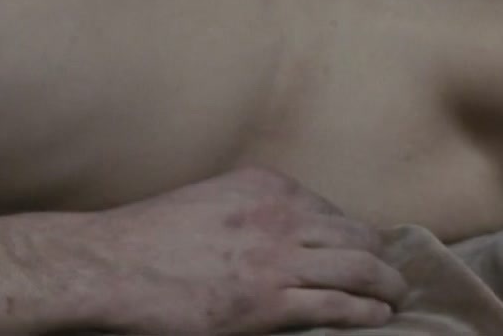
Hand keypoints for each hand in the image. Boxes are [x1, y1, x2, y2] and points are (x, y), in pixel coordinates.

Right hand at [86, 167, 407, 334]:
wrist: (108, 265)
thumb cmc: (146, 238)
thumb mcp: (206, 202)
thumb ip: (247, 211)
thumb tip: (275, 235)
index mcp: (262, 186)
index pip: (331, 209)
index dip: (351, 235)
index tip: (358, 251)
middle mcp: (279, 216)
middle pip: (358, 237)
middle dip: (380, 258)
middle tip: (389, 277)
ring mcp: (277, 260)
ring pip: (362, 270)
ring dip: (387, 286)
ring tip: (394, 297)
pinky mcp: (270, 302)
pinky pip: (341, 306)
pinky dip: (367, 312)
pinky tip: (377, 316)